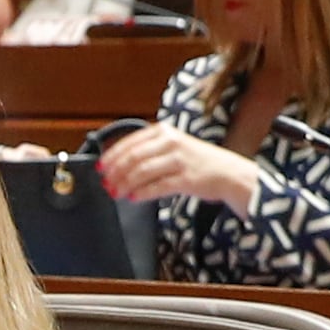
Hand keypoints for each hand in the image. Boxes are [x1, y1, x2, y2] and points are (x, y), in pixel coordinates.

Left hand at [97, 127, 264, 208]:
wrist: (229, 173)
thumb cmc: (198, 162)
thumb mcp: (173, 146)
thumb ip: (149, 150)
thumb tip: (118, 163)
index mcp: (164, 131)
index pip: (130, 142)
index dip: (111, 156)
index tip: (100, 168)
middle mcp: (171, 142)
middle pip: (133, 157)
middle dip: (115, 172)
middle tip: (106, 184)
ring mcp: (179, 160)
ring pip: (142, 172)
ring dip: (124, 184)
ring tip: (116, 193)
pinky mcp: (186, 178)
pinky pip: (157, 187)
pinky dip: (141, 193)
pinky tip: (133, 198)